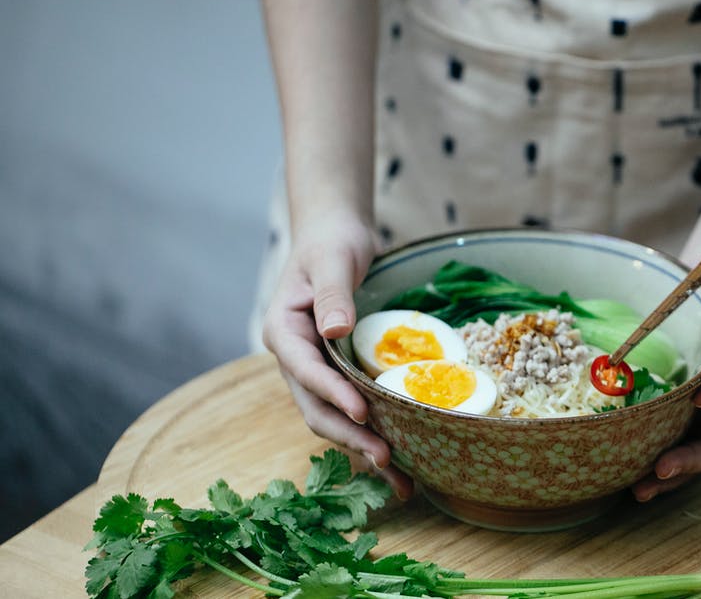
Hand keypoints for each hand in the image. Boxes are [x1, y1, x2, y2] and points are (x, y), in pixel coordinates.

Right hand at [261, 211, 412, 497]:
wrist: (333, 238)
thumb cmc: (331, 244)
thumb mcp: (333, 261)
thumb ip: (333, 294)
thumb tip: (334, 329)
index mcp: (284, 331)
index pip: (305, 370)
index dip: (333, 393)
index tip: (363, 412)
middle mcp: (295, 358)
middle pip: (317, 407)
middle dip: (350, 435)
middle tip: (386, 459)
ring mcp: (314, 370)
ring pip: (333, 417)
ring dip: (362, 446)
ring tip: (399, 476)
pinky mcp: (336, 375)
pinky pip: (351, 409)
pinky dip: (372, 432)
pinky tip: (401, 457)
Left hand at [632, 264, 700, 501]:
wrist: (695, 293)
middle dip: (691, 460)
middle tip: (663, 468)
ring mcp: (696, 417)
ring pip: (687, 454)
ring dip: (666, 477)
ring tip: (638, 489)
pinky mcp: (669, 417)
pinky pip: (659, 443)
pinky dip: (642, 461)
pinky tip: (618, 474)